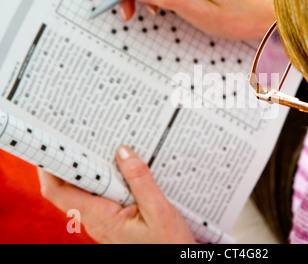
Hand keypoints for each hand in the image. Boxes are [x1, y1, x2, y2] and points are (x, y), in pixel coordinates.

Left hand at [38, 146, 194, 243]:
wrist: (176, 260)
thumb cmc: (168, 243)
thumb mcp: (159, 210)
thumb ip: (140, 181)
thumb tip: (122, 152)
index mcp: (101, 219)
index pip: (59, 192)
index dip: (50, 167)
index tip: (54, 144)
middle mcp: (96, 220)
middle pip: (68, 188)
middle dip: (71, 162)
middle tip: (80, 136)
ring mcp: (103, 221)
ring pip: (85, 191)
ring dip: (90, 169)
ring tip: (100, 146)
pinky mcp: (113, 219)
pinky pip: (100, 195)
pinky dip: (104, 178)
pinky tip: (118, 167)